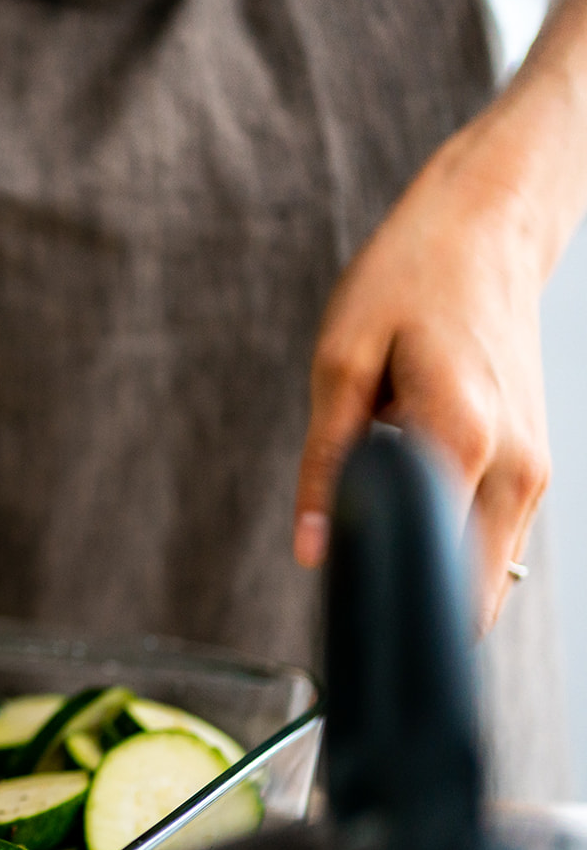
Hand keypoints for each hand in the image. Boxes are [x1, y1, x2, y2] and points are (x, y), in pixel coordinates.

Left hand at [293, 118, 555, 630]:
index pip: (432, 571)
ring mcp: (536, 470)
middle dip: (408, 604)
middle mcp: (515, 467)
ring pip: (486, 572)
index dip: (382, 604)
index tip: (342, 617)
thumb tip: (312, 551)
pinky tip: (408, 500)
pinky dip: (449, 542)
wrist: (484, 232)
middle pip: (469, 591)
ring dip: (429, 571)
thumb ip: (326, 461)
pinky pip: (492, 537)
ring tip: (373, 526)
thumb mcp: (340, 363)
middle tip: (347, 582)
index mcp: (461, 438)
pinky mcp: (535, 466)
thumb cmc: (407, 283)